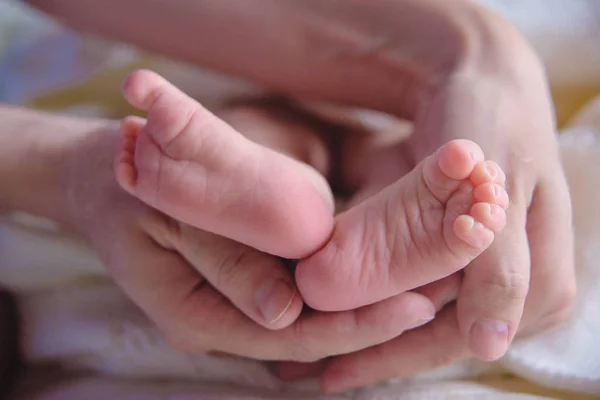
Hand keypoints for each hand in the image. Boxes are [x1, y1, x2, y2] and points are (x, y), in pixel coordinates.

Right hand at [56, 114, 436, 361]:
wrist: (102, 180)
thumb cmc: (128, 192)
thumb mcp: (168, 219)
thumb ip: (227, 262)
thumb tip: (284, 312)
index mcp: (198, 319)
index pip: (291, 336)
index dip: (354, 326)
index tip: (414, 308)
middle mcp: (222, 323)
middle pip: (309, 336)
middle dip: (373, 322)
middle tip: (440, 301)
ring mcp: (232, 305)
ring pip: (309, 319)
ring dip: (363, 306)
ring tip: (426, 287)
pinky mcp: (241, 282)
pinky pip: (297, 294)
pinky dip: (337, 288)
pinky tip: (377, 273)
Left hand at [275, 8, 575, 392]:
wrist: (478, 80)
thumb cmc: (492, 124)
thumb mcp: (499, 195)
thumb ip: (498, 268)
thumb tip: (489, 346)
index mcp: (542, 289)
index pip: (453, 340)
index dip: (392, 357)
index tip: (330, 370)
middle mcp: (518, 293)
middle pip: (429, 337)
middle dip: (365, 352)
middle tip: (297, 371)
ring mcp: (486, 275)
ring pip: (413, 317)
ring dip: (358, 332)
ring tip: (297, 356)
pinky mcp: (459, 254)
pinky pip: (408, 286)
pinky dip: (365, 296)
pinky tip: (322, 310)